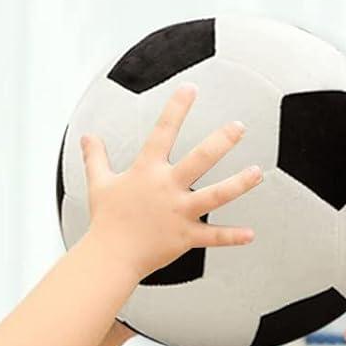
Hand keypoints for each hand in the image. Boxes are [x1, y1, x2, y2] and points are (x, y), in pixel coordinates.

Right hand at [83, 84, 261, 279]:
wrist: (109, 256)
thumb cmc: (106, 221)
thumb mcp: (99, 183)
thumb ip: (95, 157)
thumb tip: (88, 137)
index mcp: (147, 171)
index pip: (163, 131)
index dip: (177, 108)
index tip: (191, 88)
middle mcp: (167, 188)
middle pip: (200, 159)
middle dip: (221, 141)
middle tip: (239, 127)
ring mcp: (179, 212)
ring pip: (215, 195)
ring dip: (238, 184)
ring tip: (257, 173)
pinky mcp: (185, 237)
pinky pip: (213, 237)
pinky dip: (232, 237)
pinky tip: (251, 234)